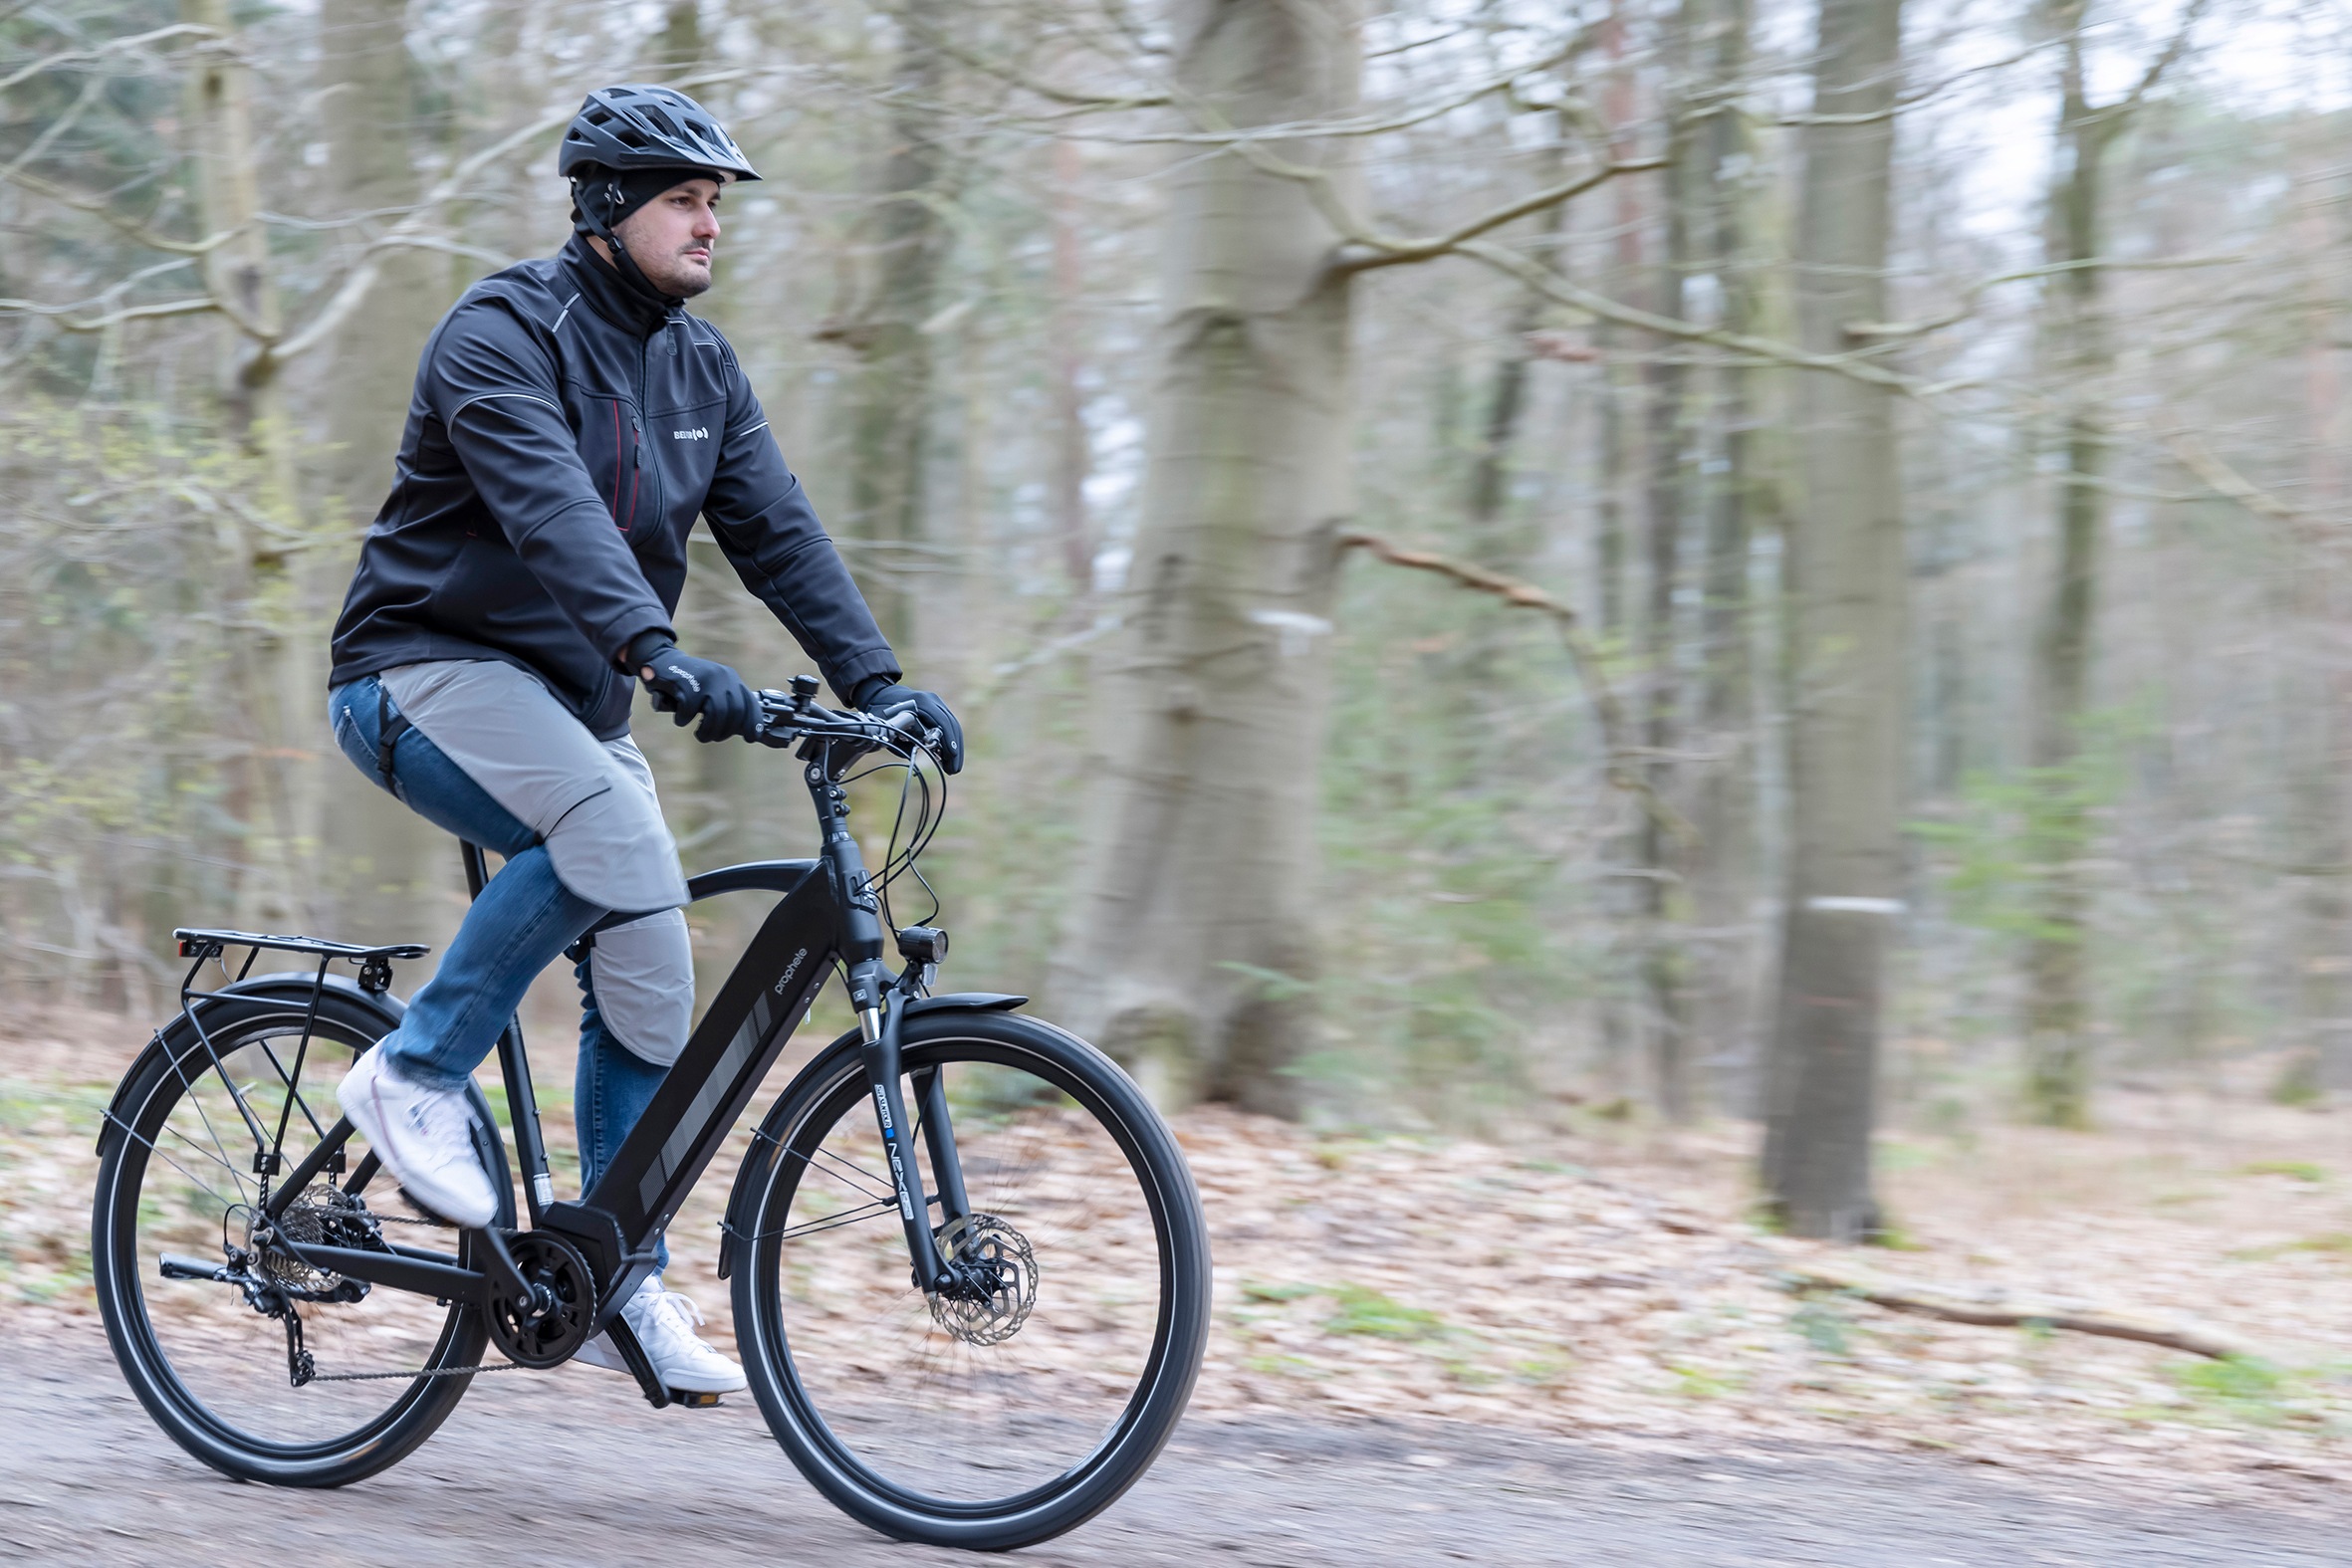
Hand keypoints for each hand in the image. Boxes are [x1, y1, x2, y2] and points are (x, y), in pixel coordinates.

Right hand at [634, 641, 755, 741]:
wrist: (662, 659)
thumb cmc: (689, 681)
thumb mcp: (713, 687)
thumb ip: (726, 702)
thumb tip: (741, 729)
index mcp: (731, 678)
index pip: (749, 702)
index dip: (752, 723)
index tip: (751, 738)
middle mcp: (722, 677)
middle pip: (734, 712)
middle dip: (724, 731)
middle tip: (713, 737)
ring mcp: (705, 679)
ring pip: (716, 714)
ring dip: (708, 731)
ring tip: (701, 735)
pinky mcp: (687, 684)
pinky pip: (689, 712)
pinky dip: (684, 720)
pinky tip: (681, 718)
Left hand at [853, 679, 963, 773]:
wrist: (880, 694)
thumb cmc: (881, 711)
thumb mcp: (889, 727)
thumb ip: (906, 740)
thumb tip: (923, 753)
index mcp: (921, 702)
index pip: (942, 722)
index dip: (949, 740)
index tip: (951, 757)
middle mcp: (932, 700)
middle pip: (951, 725)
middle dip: (954, 749)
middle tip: (953, 770)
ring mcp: (936, 703)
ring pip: (953, 726)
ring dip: (955, 747)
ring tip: (952, 767)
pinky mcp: (937, 708)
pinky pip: (948, 726)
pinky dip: (950, 741)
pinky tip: (948, 757)